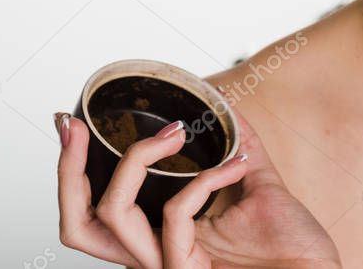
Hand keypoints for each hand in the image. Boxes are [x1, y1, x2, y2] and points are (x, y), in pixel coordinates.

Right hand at [55, 106, 341, 268]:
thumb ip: (242, 151)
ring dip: (138, 158)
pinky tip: (237, 166)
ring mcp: (167, 264)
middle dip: (68, 168)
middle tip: (79, 126)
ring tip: (178, 132)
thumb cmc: (295, 249)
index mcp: (161, 239)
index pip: (92, 212)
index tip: (70, 122)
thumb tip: (230, 110)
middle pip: (77, 223)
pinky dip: (205, 178)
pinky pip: (174, 213)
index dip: (71, 171)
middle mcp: (153, 256)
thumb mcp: (261, 189)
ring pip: (110, 213)